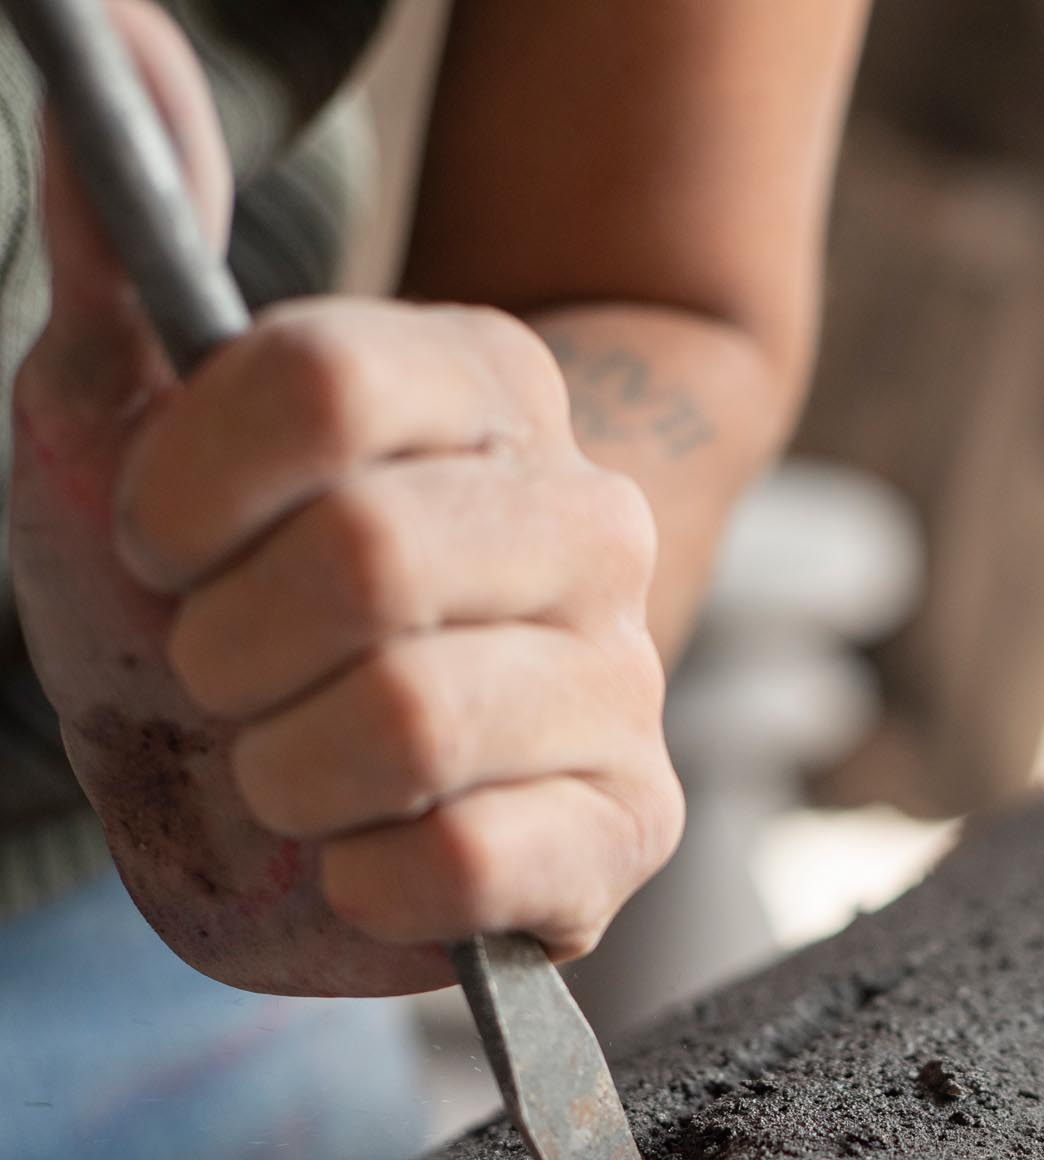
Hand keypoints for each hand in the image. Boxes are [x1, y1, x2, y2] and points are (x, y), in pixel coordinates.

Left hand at [10, 3, 683, 996]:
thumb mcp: (129, 426)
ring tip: (288, 774)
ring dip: (280, 774)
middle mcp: (591, 524)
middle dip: (226, 652)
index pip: (321, 386)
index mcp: (489, 388)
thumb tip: (111, 30)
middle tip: (222, 678)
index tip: (155, 546)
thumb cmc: (215, 607)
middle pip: (367, 560)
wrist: (282, 798)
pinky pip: (461, 866)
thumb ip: (128, 249)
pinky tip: (359, 859)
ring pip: (408, 723)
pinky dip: (357, 881)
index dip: (188, 489)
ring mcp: (624, 689)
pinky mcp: (623, 839)